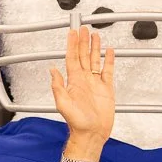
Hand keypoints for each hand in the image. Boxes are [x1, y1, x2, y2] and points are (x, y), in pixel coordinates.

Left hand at [49, 26, 114, 150]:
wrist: (92, 133)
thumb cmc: (77, 122)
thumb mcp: (63, 104)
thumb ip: (58, 87)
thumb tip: (52, 70)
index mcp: (73, 81)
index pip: (72, 58)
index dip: (72, 45)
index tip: (72, 33)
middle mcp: (84, 79)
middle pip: (83, 56)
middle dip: (82, 42)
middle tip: (83, 28)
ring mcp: (95, 83)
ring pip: (95, 60)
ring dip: (94, 47)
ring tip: (94, 35)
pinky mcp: (107, 88)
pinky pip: (108, 71)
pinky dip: (109, 60)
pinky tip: (109, 51)